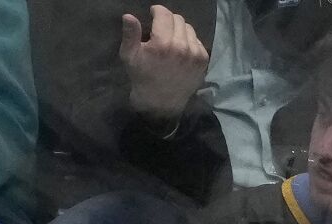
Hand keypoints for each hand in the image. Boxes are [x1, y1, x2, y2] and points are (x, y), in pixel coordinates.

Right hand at [120, 6, 209, 123]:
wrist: (160, 104)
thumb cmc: (141, 79)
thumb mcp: (129, 58)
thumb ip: (130, 35)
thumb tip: (128, 15)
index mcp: (162, 44)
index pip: (164, 15)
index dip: (158, 11)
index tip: (153, 13)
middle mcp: (181, 45)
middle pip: (178, 19)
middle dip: (168, 21)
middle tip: (160, 30)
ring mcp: (194, 52)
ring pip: (188, 28)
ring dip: (179, 30)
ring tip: (171, 41)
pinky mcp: (203, 58)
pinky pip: (196, 40)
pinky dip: (188, 41)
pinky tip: (179, 51)